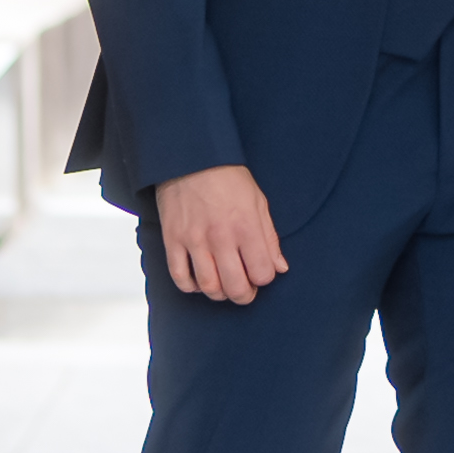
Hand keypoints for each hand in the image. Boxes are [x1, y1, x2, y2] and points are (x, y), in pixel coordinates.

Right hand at [153, 164, 286, 303]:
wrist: (192, 156)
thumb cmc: (229, 178)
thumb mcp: (258, 202)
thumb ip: (270, 238)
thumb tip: (280, 268)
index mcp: (246, 226)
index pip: (262, 273)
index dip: (265, 278)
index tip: (261, 272)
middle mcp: (221, 237)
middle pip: (235, 287)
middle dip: (244, 295)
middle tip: (245, 290)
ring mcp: (194, 240)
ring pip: (208, 287)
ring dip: (219, 294)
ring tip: (223, 286)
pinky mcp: (173, 240)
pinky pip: (180, 277)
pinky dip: (191, 287)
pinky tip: (199, 281)